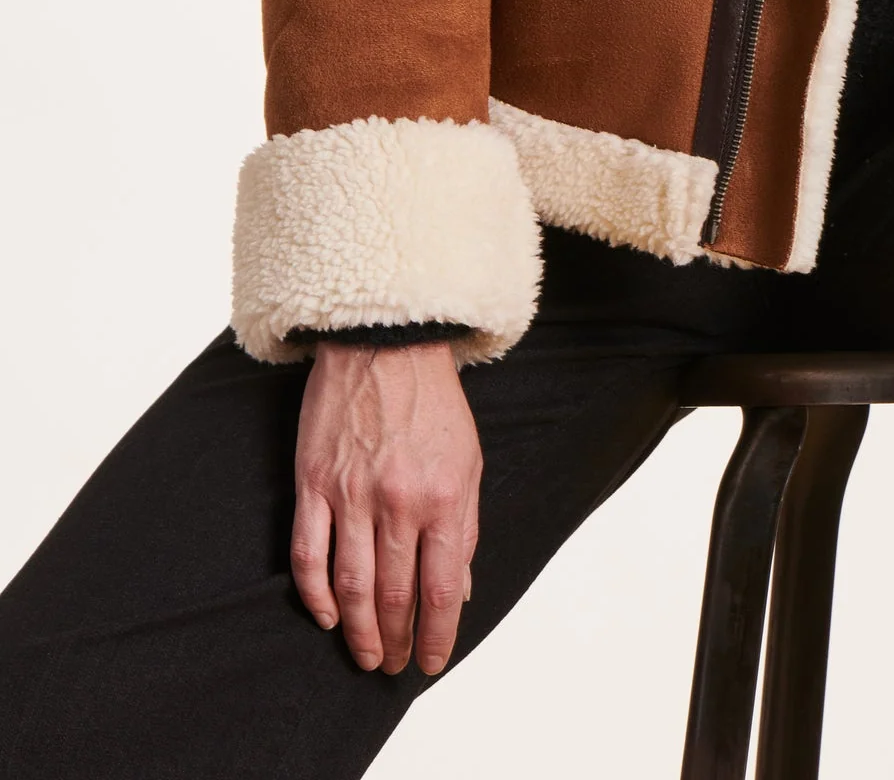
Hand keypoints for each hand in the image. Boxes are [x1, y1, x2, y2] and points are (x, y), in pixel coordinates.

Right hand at [291, 343, 481, 677]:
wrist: (386, 344)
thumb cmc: (433, 403)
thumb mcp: (469, 461)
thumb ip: (465, 528)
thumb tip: (459, 590)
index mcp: (443, 496)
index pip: (440, 590)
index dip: (436, 636)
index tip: (430, 662)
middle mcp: (397, 501)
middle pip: (395, 595)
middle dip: (397, 640)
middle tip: (395, 665)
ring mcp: (351, 493)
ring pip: (351, 585)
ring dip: (359, 631)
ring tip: (366, 656)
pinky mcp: (313, 483)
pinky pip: (308, 554)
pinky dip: (315, 595)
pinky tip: (327, 618)